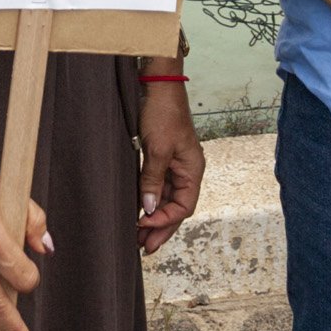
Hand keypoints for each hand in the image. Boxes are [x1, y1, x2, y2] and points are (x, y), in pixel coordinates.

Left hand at [136, 78, 203, 253]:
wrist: (157, 83)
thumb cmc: (163, 112)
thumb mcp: (157, 148)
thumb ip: (152, 181)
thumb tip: (149, 209)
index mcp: (193, 169)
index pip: (184, 206)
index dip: (165, 220)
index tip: (143, 226)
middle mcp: (186, 170)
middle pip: (176, 207)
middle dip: (160, 228)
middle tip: (142, 247)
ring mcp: (173, 164)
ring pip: (166, 199)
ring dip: (153, 217)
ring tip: (138, 236)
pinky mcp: (160, 158)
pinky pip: (156, 186)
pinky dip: (148, 200)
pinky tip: (137, 211)